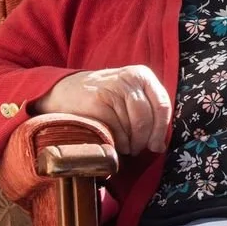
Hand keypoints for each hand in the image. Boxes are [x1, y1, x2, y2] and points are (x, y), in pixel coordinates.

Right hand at [32, 65, 172, 155]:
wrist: (65, 90)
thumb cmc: (105, 97)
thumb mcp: (129, 92)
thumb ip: (148, 110)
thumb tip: (160, 145)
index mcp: (142, 75)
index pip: (161, 105)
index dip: (160, 130)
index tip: (157, 146)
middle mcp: (129, 78)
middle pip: (147, 118)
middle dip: (145, 140)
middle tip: (138, 150)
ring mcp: (112, 89)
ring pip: (132, 126)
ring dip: (131, 144)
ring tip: (126, 147)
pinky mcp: (97, 102)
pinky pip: (116, 130)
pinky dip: (118, 143)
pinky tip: (115, 144)